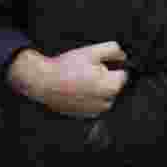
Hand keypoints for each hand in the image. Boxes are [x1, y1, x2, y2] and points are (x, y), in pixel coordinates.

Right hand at [7, 43, 128, 117]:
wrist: (43, 82)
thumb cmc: (65, 68)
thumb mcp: (91, 52)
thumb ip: (112, 50)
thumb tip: (123, 55)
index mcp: (110, 86)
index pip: (124, 75)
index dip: (113, 66)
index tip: (100, 64)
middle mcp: (105, 102)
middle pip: (114, 86)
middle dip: (105, 78)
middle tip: (87, 71)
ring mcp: (95, 111)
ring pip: (104, 96)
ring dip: (98, 88)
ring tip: (80, 80)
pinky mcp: (85, 115)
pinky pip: (94, 104)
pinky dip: (89, 97)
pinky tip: (76, 89)